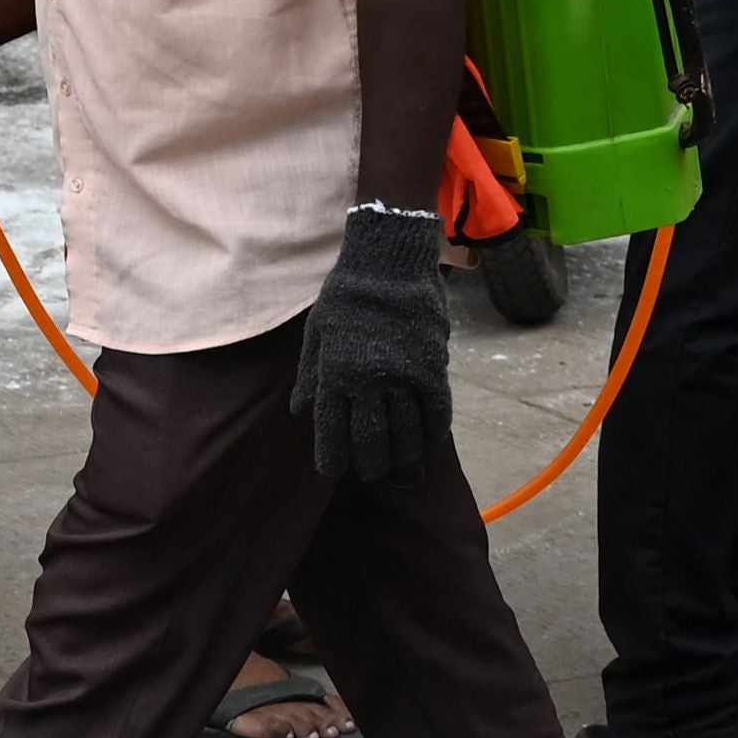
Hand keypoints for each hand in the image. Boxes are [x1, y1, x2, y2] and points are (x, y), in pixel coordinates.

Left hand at [291, 205, 453, 482]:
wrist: (389, 264)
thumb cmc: (346, 296)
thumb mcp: (317, 334)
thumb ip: (311, 376)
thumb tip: (299, 411)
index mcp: (335, 374)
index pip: (332, 429)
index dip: (332, 455)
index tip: (331, 471)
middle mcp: (369, 382)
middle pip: (371, 438)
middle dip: (369, 461)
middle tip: (369, 473)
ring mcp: (404, 377)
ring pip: (406, 431)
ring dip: (401, 453)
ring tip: (397, 465)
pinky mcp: (434, 368)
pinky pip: (437, 411)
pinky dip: (432, 431)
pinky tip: (428, 441)